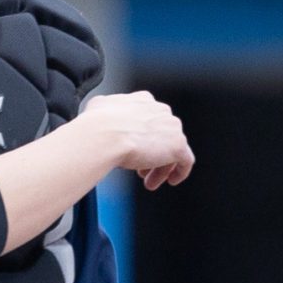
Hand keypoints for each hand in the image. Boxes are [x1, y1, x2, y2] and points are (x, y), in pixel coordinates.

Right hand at [75, 92, 193, 190]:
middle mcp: (160, 110)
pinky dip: (180, 171)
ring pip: (172, 150)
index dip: (143, 139)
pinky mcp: (178, 144)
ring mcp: (171, 127)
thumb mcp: (98, 107)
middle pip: (162, 136)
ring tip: (149, 181)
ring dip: (161, 167)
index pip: (150, 121)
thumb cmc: (96, 124)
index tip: (136, 152)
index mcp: (144, 100)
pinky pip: (186, 160)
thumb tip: (101, 112)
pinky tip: (171, 180)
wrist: (103, 135)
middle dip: (152, 155)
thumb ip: (108, 108)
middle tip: (142, 171)